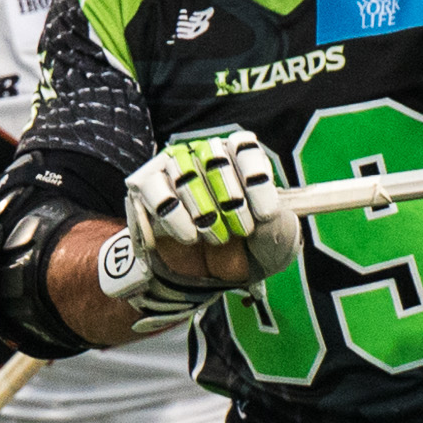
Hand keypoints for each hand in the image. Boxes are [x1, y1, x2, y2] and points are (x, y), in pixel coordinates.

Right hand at [123, 132, 295, 285]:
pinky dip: (176, 218)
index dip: (255, 179)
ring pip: (183, 173)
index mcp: (239, 158)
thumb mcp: (273, 243)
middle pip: (213, 156)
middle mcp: (205, 156)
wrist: (208, 275)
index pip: (243, 146)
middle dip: (231, 200)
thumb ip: (276, 227)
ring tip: (217, 238)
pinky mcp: (147, 189)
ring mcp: (173, 170)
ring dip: (204, 212)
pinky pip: (156, 192)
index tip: (265, 214)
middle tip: (241, 231)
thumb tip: (269, 217)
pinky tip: (190, 237)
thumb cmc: (245, 249)